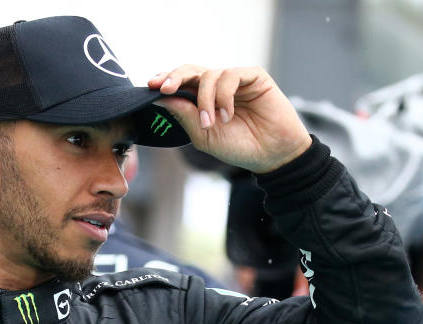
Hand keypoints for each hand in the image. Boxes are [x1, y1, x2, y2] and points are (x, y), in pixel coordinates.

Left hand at [149, 66, 311, 173]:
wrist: (271, 155)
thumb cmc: (239, 147)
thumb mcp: (203, 135)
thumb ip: (184, 114)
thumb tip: (160, 97)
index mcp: (203, 99)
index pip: (181, 83)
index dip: (166, 81)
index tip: (151, 87)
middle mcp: (217, 86)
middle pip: (191, 70)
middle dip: (175, 77)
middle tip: (164, 88)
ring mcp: (235, 80)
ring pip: (209, 75)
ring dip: (205, 100)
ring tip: (211, 123)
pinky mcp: (254, 76)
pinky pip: (230, 76)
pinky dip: (224, 96)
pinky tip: (227, 114)